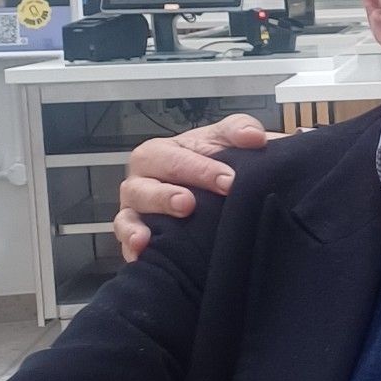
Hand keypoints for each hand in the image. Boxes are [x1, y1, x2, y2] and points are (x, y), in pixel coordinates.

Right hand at [112, 113, 270, 262]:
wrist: (217, 194)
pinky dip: (132, 245)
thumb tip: (253, 136)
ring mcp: (137, 208)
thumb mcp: (226, 142)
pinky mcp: (135, 234)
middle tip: (189, 204)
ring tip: (155, 231)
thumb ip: (240, 130)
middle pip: (145, 185)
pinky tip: (142, 250)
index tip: (229, 181)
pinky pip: (127, 239)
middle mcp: (143, 179)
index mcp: (162, 152)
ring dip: (142, 222)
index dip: (201, 169)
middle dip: (167, 194)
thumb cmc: (213, 165)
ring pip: (129, 213)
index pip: (176, 156)